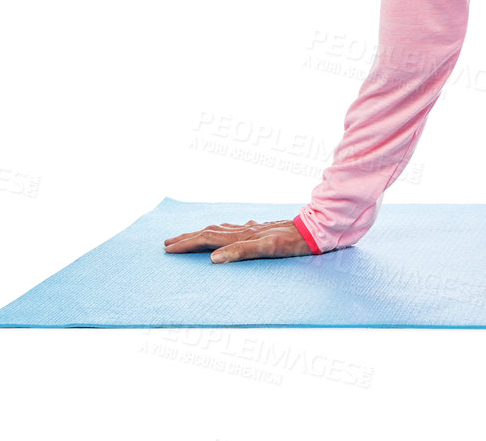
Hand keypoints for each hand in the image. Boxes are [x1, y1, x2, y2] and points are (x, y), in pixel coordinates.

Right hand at [163, 218, 312, 262]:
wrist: (317, 229)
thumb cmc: (294, 242)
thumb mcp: (269, 248)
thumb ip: (241, 251)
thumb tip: (213, 258)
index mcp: (243, 235)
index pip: (208, 239)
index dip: (187, 244)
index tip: (168, 249)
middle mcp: (245, 230)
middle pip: (211, 232)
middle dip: (188, 237)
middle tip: (168, 242)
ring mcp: (254, 229)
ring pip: (222, 229)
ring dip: (203, 233)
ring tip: (190, 236)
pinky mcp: (264, 230)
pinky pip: (237, 229)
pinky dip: (224, 231)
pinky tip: (229, 231)